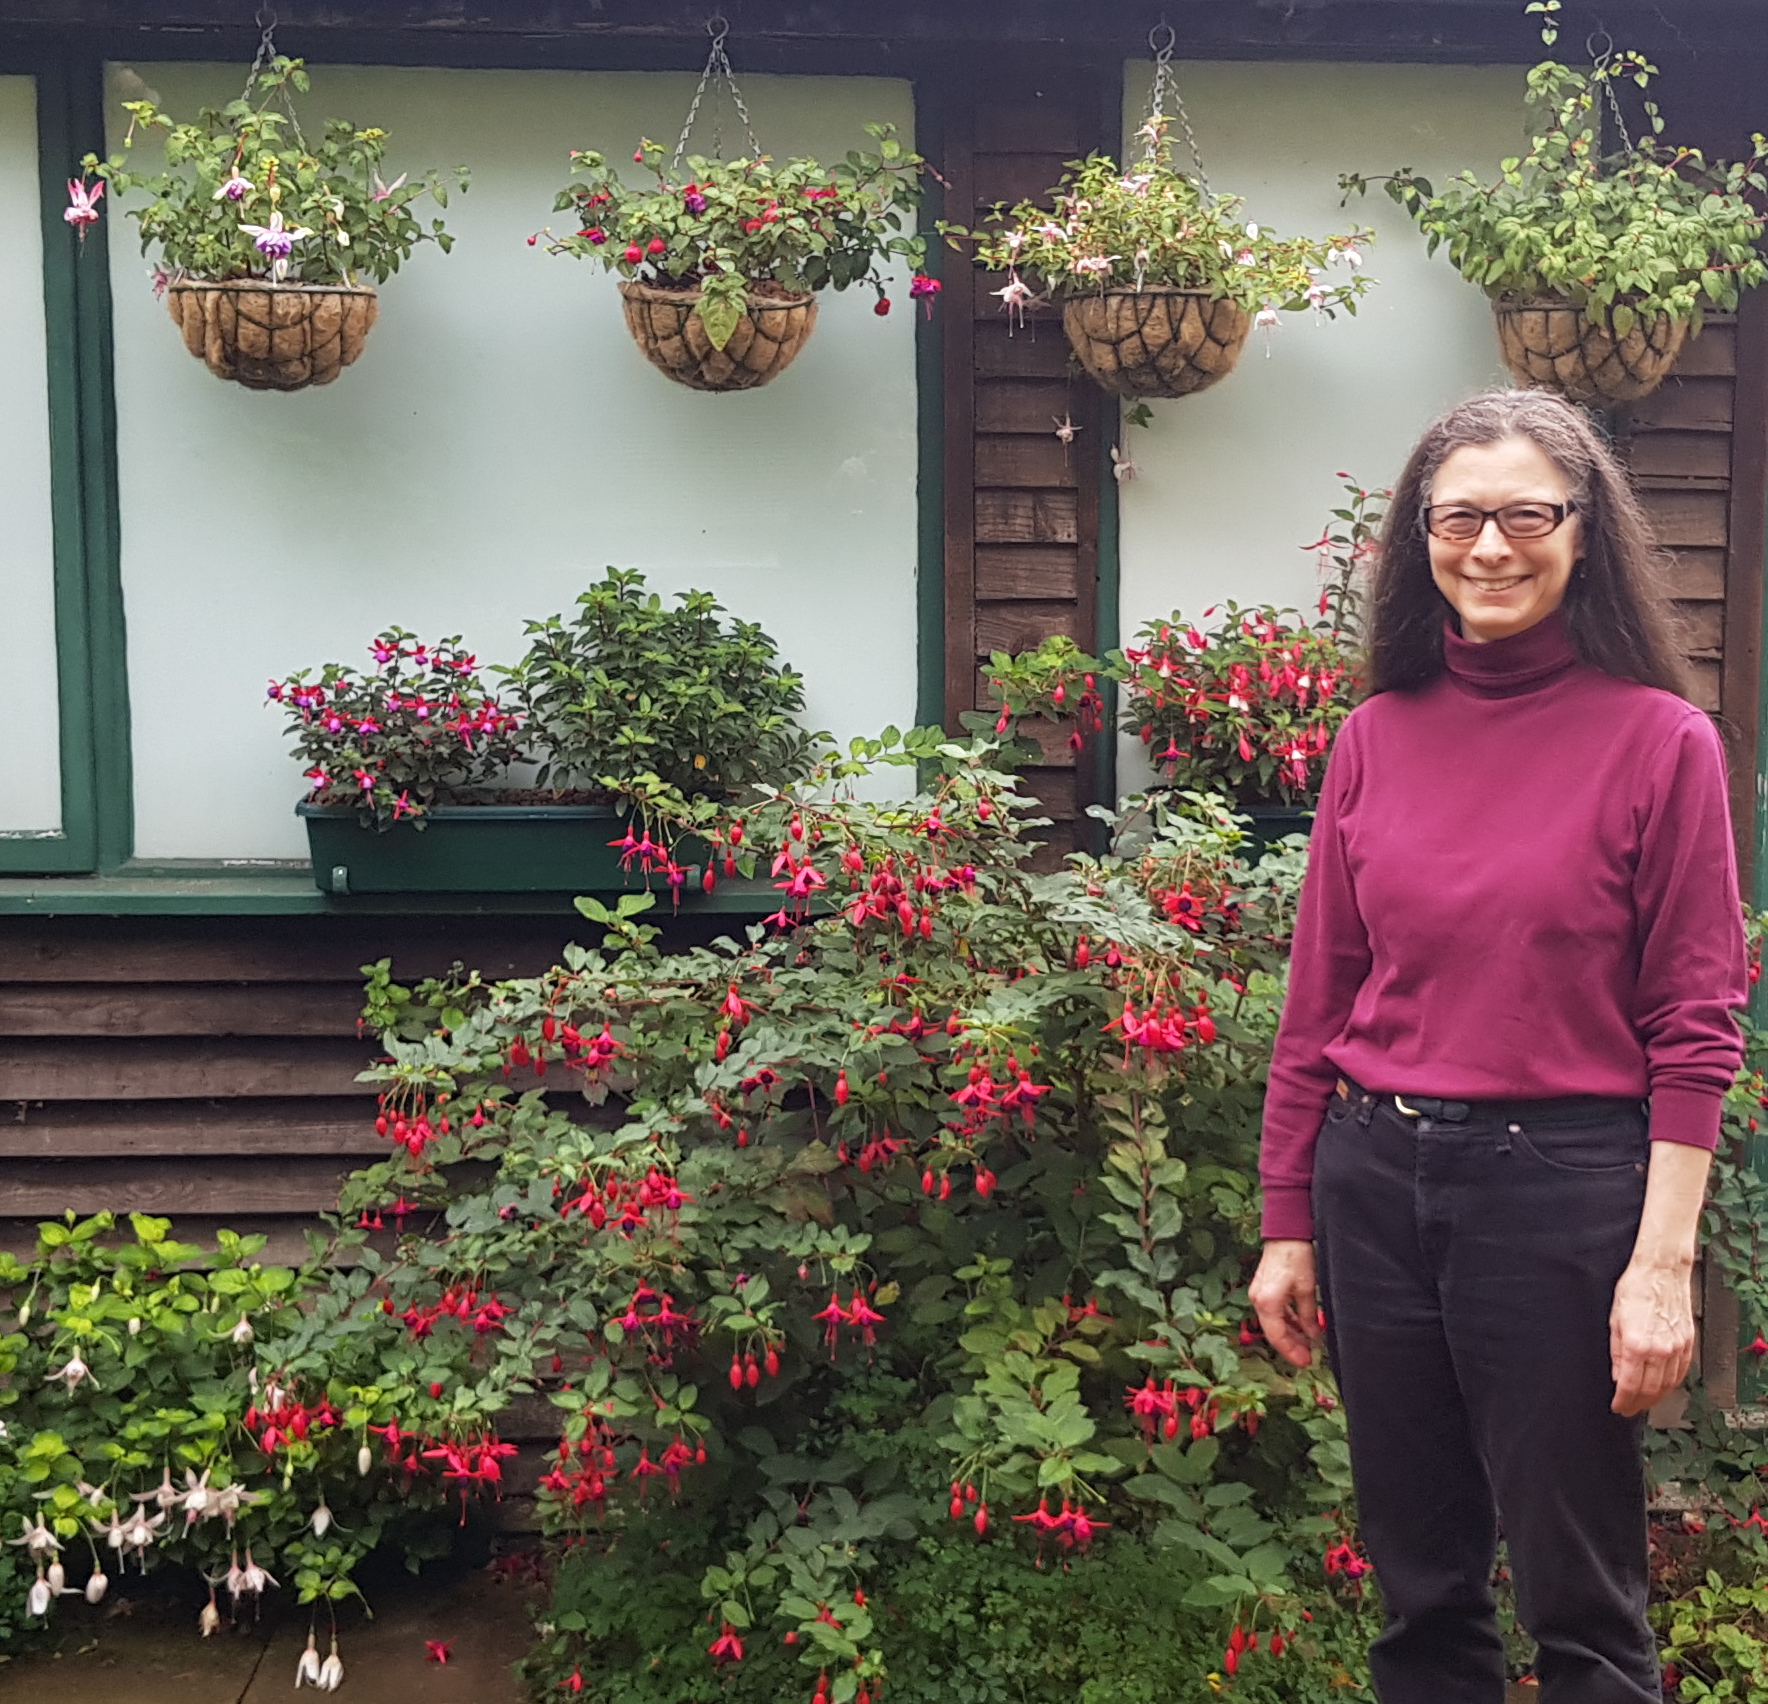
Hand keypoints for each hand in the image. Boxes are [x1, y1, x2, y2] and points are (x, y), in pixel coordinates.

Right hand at [1249, 1240, 1322, 1367]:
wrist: (1285, 1233)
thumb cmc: (1296, 1257)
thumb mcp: (1307, 1289)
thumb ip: (1308, 1315)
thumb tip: (1313, 1335)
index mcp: (1267, 1303)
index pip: (1277, 1337)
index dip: (1292, 1352)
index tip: (1306, 1362)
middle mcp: (1258, 1300)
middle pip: (1274, 1332)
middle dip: (1291, 1346)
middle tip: (1309, 1357)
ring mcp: (1259, 1294)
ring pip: (1274, 1323)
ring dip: (1290, 1334)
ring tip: (1308, 1343)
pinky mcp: (1263, 1289)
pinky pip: (1274, 1312)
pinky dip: (1287, 1321)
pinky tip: (1300, 1326)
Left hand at [1609, 1258, 1695, 1416]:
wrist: (1661, 1272)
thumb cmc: (1636, 1288)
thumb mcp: (1614, 1319)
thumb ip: (1615, 1351)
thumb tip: (1617, 1374)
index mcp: (1636, 1344)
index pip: (1629, 1385)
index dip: (1623, 1401)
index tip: (1618, 1406)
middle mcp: (1659, 1349)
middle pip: (1650, 1390)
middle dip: (1638, 1404)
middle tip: (1629, 1408)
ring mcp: (1676, 1348)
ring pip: (1667, 1385)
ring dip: (1655, 1398)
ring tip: (1644, 1402)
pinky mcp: (1687, 1344)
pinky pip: (1681, 1373)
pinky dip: (1671, 1385)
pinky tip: (1664, 1387)